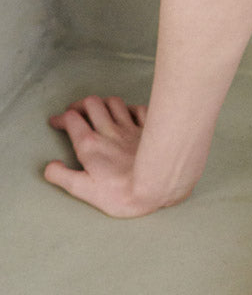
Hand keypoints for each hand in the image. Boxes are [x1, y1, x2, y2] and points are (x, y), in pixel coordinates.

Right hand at [44, 95, 168, 217]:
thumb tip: (50, 167)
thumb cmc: (121, 192)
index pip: (71, 119)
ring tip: (99, 112)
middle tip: (76, 113)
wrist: (158, 186)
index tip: (56, 122)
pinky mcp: (148, 129)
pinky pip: (138, 109)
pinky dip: (130, 109)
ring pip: (114, 102)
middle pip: (91, 103)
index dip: (61, 118)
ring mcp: (130, 127)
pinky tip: (129, 115)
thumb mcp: (84, 190)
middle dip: (80, 105)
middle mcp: (109, 131)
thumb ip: (62, 177)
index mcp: (90, 144)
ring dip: (103, 104)